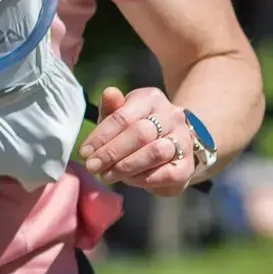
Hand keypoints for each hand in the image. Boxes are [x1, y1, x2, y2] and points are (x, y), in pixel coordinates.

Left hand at [77, 86, 195, 196]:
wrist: (172, 144)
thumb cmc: (137, 128)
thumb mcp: (121, 115)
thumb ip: (112, 109)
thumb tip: (109, 93)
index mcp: (151, 98)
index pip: (123, 116)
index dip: (101, 136)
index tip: (85, 152)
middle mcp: (171, 115)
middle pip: (139, 134)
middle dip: (112, 153)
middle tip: (93, 167)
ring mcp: (183, 139)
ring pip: (155, 153)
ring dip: (126, 167)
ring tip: (108, 175)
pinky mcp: (187, 165)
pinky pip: (165, 174)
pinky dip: (143, 179)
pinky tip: (129, 180)